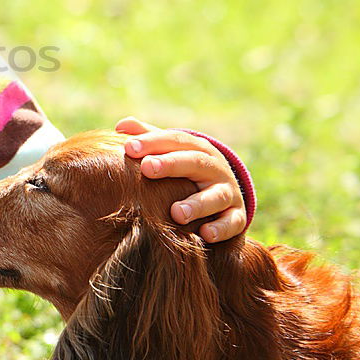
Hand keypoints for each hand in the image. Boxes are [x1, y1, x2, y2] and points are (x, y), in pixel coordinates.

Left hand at [115, 116, 246, 242]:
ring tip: (176, 213)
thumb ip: (149, 138)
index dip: (152, 142)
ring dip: (197, 204)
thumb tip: (121, 125)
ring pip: (216, 195)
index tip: (129, 147)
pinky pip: (232, 222)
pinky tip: (205, 234)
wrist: (227, 192)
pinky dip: (221, 228)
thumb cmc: (186, 170)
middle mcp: (215, 167)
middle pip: (195, 162)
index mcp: (196, 148)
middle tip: (147, 168)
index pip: (175, 140)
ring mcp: (228, 192)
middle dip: (172, 164)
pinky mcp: (237, 215)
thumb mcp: (171, 152)